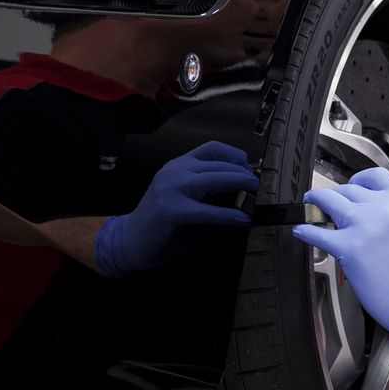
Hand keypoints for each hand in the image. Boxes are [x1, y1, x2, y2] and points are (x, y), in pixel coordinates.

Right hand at [93, 141, 256, 275]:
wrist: (130, 241)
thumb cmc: (164, 225)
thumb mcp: (189, 203)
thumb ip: (214, 196)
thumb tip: (248, 196)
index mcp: (179, 164)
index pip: (213, 148)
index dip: (237, 156)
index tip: (250, 171)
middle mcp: (175, 170)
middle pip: (219, 162)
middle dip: (244, 174)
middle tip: (258, 189)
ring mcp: (171, 187)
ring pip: (215, 179)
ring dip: (240, 186)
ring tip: (254, 199)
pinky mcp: (171, 209)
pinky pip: (208, 210)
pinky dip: (229, 215)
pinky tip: (242, 221)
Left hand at [291, 166, 388, 347]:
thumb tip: (365, 208)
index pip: (374, 176)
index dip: (357, 178)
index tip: (350, 185)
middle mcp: (382, 209)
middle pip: (347, 188)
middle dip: (336, 196)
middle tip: (329, 204)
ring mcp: (363, 226)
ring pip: (328, 200)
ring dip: (314, 201)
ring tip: (309, 205)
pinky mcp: (348, 246)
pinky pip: (317, 232)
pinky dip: (305, 230)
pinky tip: (302, 230)